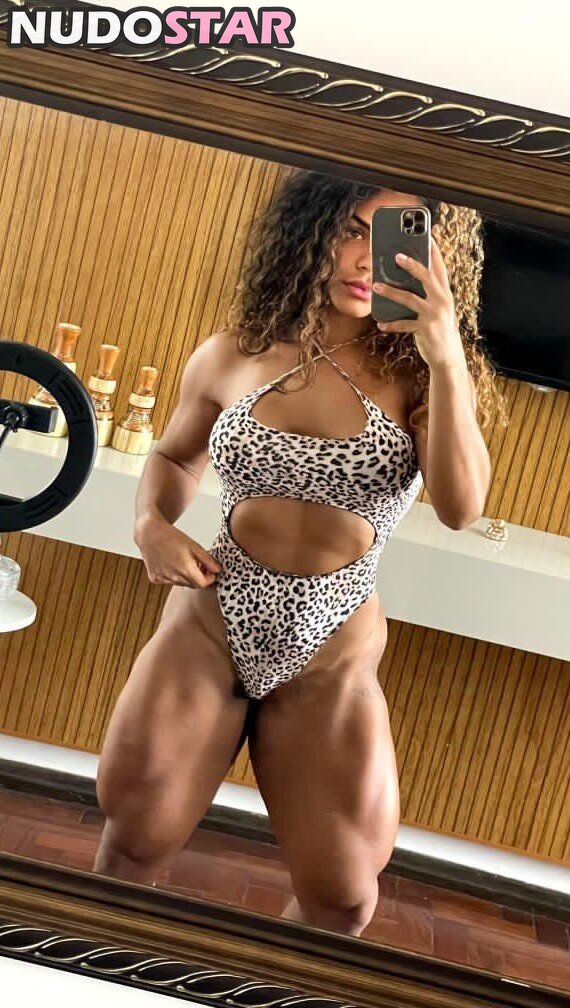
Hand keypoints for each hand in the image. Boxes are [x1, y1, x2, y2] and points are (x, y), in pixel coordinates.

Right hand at [134, 514, 221, 588]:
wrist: (149, 533)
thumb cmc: (171, 536)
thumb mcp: (194, 546)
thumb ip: (208, 560)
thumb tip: (218, 570)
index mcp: (185, 569)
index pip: (203, 584)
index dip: (209, 579)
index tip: (211, 572)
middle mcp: (173, 576)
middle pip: (192, 584)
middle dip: (198, 577)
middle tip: (198, 564)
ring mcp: (162, 578)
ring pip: (181, 583)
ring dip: (185, 576)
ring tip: (183, 560)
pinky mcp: (154, 578)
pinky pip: (169, 581)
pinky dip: (173, 575)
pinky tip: (170, 563)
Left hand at [372, 237, 464, 369]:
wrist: (448, 356)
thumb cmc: (438, 327)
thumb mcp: (437, 307)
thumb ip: (427, 293)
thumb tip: (403, 279)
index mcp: (445, 292)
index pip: (439, 267)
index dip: (433, 250)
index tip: (426, 234)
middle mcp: (442, 300)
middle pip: (426, 277)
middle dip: (411, 265)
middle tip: (396, 255)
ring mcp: (434, 315)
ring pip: (410, 298)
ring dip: (391, 291)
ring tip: (376, 286)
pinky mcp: (425, 329)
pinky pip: (404, 324)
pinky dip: (391, 324)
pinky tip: (380, 323)